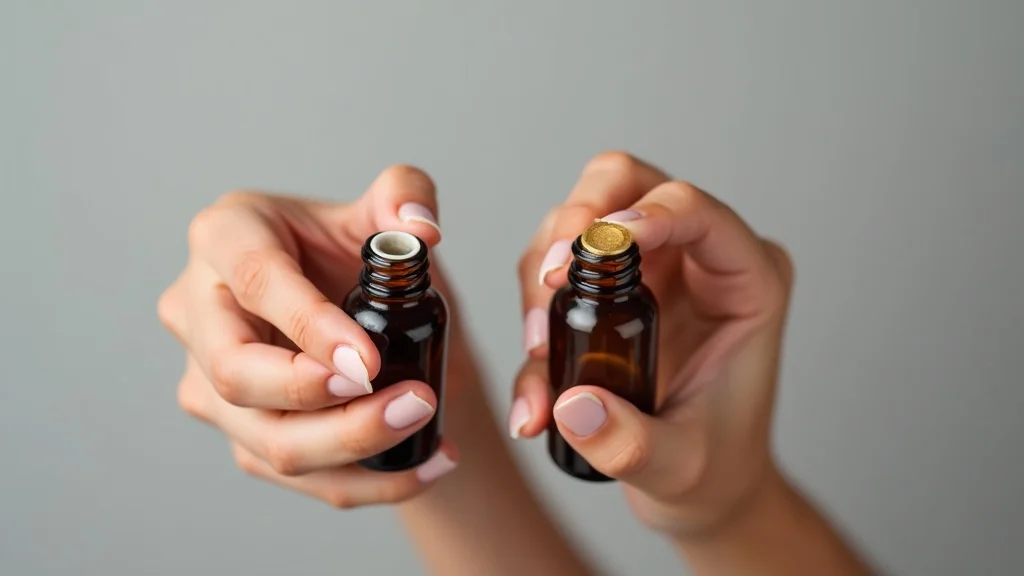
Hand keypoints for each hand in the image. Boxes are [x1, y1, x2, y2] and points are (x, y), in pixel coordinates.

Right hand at [158, 166, 461, 508]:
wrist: (353, 309)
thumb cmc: (350, 251)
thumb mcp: (378, 210)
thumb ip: (406, 194)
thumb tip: (421, 231)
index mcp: (225, 237)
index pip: (254, 281)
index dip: (310, 325)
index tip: (371, 358)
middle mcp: (199, 310)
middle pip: (237, 375)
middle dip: (325, 400)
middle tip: (409, 398)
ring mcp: (209, 380)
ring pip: (265, 441)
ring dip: (352, 446)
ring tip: (426, 421)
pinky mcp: (240, 431)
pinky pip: (296, 476)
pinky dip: (366, 481)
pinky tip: (427, 464)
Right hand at [511, 152, 793, 535]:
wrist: (699, 489)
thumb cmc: (711, 468)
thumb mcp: (679, 468)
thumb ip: (631, 443)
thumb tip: (571, 406)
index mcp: (746, 282)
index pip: (697, 211)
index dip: (644, 216)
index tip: (590, 251)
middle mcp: (697, 257)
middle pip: (624, 183)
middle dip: (576, 221)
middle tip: (548, 280)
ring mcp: (651, 265)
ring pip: (577, 216)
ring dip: (543, 270)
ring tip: (537, 352)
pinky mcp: (612, 286)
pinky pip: (557, 265)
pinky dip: (533, 310)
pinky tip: (535, 391)